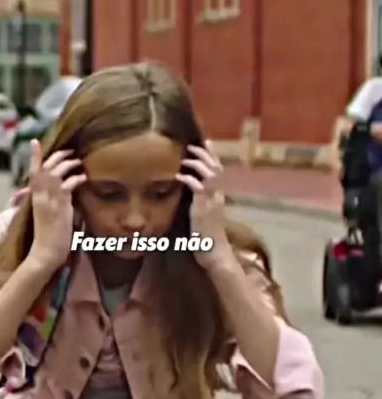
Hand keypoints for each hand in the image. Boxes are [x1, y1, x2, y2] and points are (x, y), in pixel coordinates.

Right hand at [27, 140, 86, 272]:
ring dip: (68, 164)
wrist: (45, 254)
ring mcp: (49, 201)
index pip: (32, 172)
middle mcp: (40, 196)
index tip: (35, 142)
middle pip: (46, 168)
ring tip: (79, 162)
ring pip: (56, 173)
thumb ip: (54, 202)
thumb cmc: (48, 238)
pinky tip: (84, 178)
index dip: (34, 156)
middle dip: (58, 156)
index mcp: (35, 198)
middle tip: (71, 151)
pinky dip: (76, 179)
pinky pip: (67, 186)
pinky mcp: (60, 207)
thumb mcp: (48, 215)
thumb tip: (65, 192)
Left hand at [176, 140, 230, 269]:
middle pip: (216, 168)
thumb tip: (190, 195)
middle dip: (205, 154)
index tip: (206, 143)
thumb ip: (200, 204)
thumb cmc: (207, 240)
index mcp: (218, 197)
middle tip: (193, 145)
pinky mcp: (204, 209)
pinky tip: (179, 176)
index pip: (218, 171)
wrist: (214, 255)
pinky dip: (190, 179)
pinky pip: (199, 188)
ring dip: (197, 163)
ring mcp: (212, 202)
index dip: (213, 156)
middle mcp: (218, 197)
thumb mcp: (203, 217)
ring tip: (185, 158)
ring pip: (210, 174)